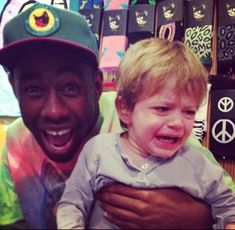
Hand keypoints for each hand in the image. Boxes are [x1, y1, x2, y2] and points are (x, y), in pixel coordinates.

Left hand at [98, 183, 212, 228]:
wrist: (191, 218)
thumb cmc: (179, 199)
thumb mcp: (164, 186)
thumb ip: (149, 182)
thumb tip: (135, 177)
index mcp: (147, 195)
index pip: (123, 190)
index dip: (111, 187)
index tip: (104, 185)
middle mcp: (142, 208)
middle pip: (118, 201)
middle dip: (106, 196)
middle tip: (99, 192)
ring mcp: (142, 220)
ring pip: (119, 213)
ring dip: (108, 207)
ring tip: (100, 202)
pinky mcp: (144, 229)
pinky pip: (125, 224)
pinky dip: (114, 219)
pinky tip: (108, 215)